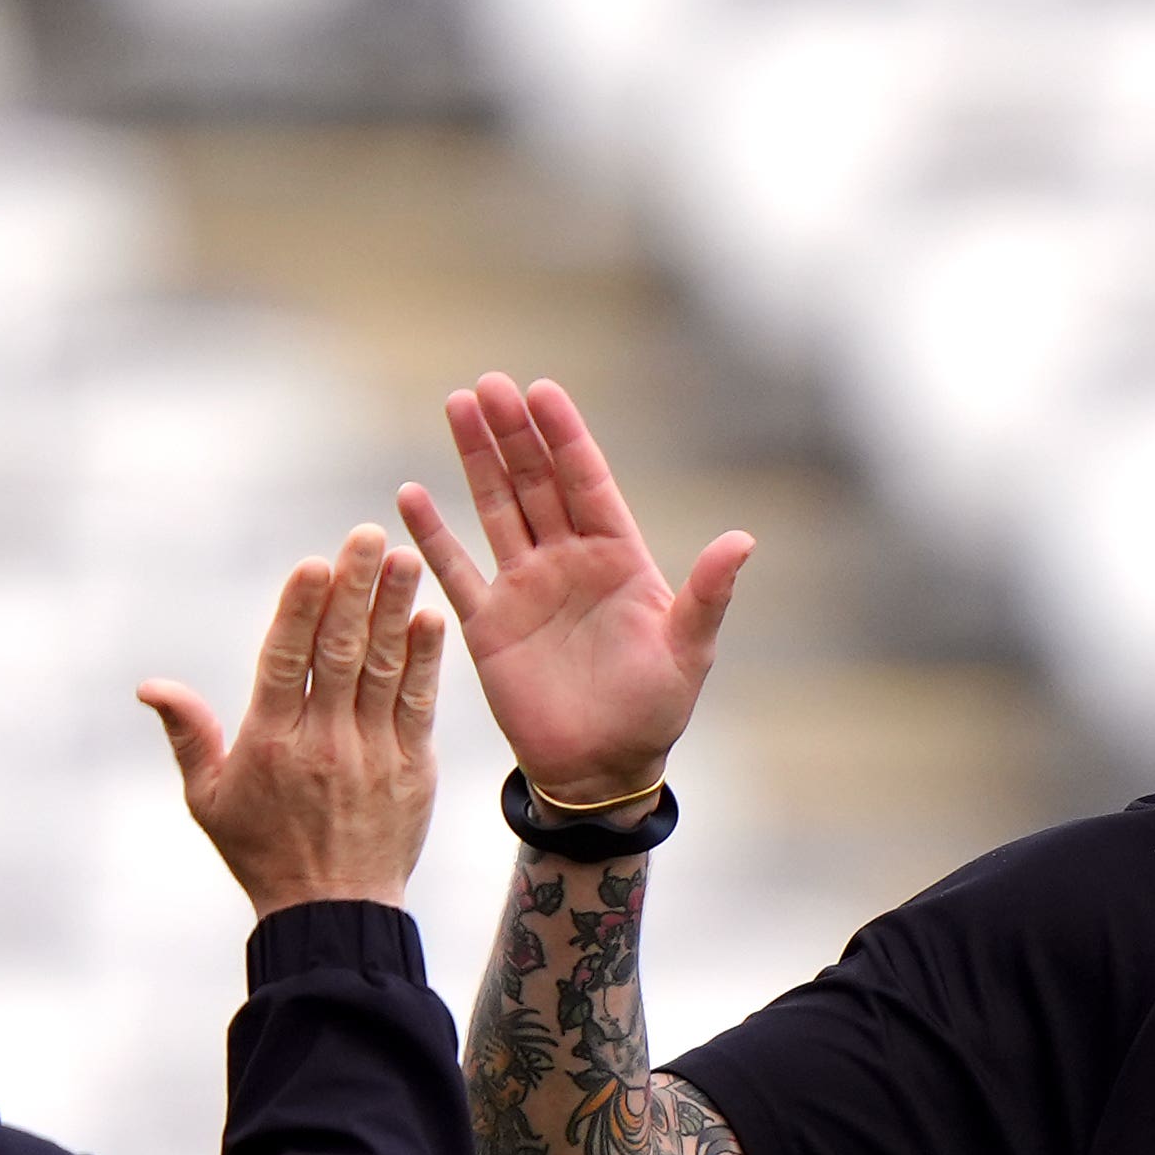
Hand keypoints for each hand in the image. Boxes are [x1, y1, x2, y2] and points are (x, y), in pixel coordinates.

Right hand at [140, 525, 444, 915]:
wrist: (333, 915)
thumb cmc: (264, 852)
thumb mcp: (209, 798)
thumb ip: (186, 734)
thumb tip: (149, 686)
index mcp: (270, 742)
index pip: (285, 661)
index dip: (301, 610)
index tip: (314, 563)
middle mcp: (323, 741)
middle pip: (340, 652)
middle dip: (356, 589)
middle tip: (370, 535)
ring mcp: (371, 754)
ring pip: (384, 669)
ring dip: (396, 610)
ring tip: (408, 558)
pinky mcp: (412, 769)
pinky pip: (418, 705)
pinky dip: (425, 662)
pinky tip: (431, 619)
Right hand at [396, 374, 751, 811]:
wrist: (602, 769)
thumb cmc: (654, 712)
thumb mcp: (689, 651)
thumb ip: (707, 594)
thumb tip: (743, 540)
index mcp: (617, 558)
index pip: (586, 481)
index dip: (565, 437)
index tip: (543, 391)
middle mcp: (569, 561)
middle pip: (537, 481)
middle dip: (514, 432)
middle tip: (489, 384)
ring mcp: (526, 587)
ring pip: (497, 507)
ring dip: (477, 459)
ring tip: (457, 405)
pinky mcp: (490, 624)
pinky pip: (457, 569)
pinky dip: (434, 534)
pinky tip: (410, 494)